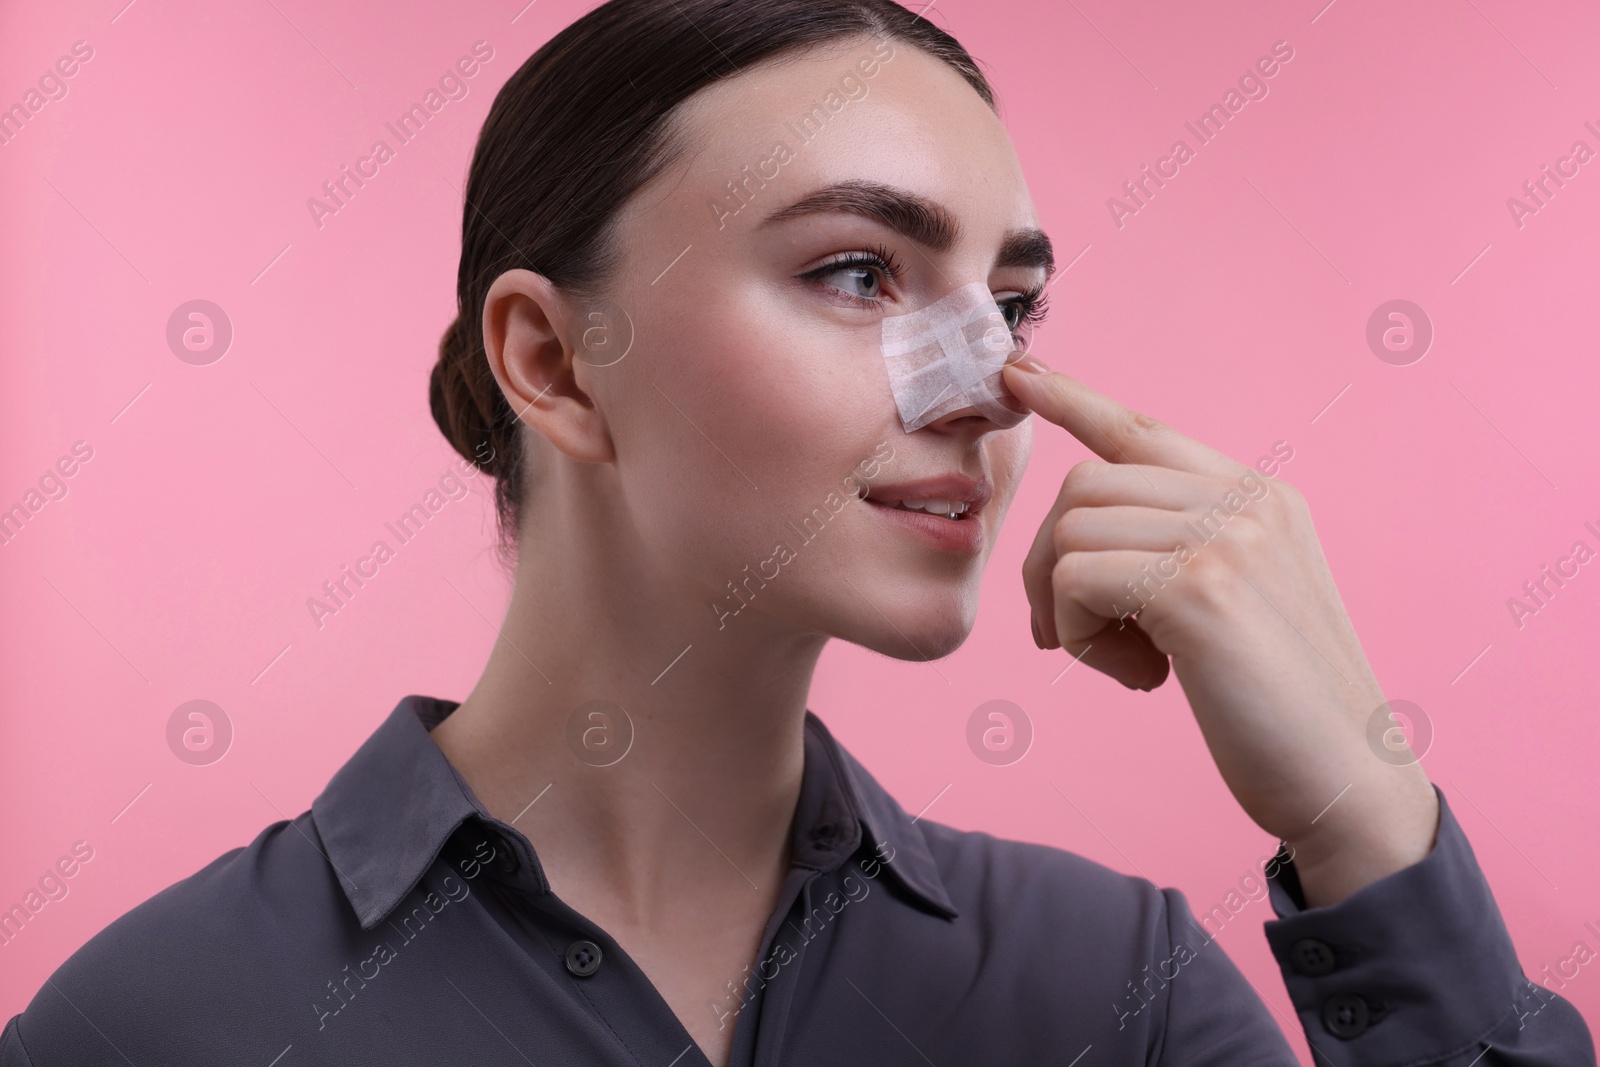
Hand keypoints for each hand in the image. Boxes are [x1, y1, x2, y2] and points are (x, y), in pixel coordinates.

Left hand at [1000, 356, 1438, 906]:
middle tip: (1070, 638)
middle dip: (1050, 563)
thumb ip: (1182, 553)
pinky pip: (1077, 577)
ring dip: (1066, 608)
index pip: (1144, 429)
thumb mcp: (1239, 606)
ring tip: (1123, 663)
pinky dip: (1080, 633)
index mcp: (1260, 497)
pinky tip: (1139, 678)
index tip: (1018, 373)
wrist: (1348, 785)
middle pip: (1085, 485)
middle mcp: (1247, 500)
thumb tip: (1084, 540)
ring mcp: (1227, 535)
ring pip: (1071, 530)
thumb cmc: (1281, 711)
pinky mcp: (1200, 586)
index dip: (1074, 400)